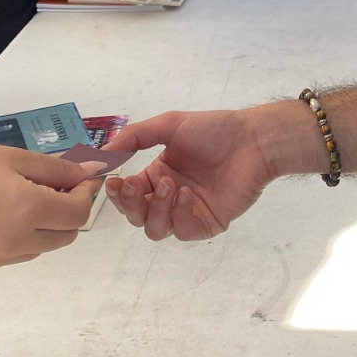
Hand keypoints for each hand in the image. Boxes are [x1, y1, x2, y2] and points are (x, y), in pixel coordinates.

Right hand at [0, 142, 102, 268]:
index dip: (85, 193)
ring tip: (29, 196)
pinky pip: (19, 253)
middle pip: (66, 235)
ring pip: (44, 247)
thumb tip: (91, 171)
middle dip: (69, 210)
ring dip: (48, 225)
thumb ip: (56, 168)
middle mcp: (17, 241)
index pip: (77, 213)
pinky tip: (9, 213)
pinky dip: (26, 236)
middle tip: (57, 184)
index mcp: (27, 211)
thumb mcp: (13, 158)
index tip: (82, 177)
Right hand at [104, 109, 276, 240]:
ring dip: (156, 209)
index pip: (128, 194)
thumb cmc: (214, 130)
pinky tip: (187, 194)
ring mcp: (188, 213)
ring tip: (170, 185)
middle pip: (137, 216)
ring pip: (155, 229)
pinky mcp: (207, 224)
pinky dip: (179, 214)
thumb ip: (135, 136)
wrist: (254, 140)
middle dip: (130, 203)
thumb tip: (102, 152)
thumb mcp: (169, 125)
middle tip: (135, 184)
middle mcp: (169, 197)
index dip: (118, 192)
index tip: (112, 181)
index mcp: (158, 175)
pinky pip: (182, 232)